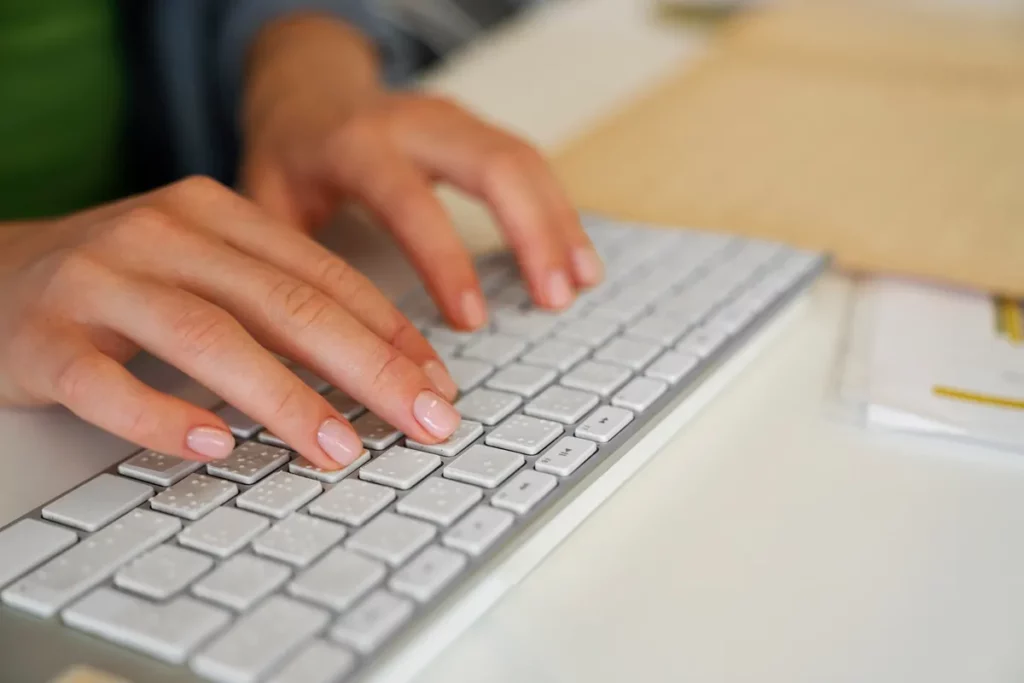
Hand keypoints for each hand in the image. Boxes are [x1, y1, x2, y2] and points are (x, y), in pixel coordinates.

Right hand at [0, 177, 460, 467]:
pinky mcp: (42, 339)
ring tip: (340, 449)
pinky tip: (214, 447)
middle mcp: (162, 236)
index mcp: (215, 215)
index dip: (390, 332)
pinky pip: (107, 384)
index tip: (439, 385)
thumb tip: (377, 368)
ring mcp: (99, 283)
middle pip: (283, 305)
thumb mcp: (206, 270)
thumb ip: (278, 304)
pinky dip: (162, 416)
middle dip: (367, 368)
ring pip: (206, 338)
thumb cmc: (121, 281)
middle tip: (425, 422)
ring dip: (283, 398)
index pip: (323, 275)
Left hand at [240, 15, 602, 329]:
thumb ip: (284, 260)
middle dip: (532, 232)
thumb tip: (305, 341)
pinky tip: (576, 255)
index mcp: (356, 143)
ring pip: (523, 160)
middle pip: (493, 164)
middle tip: (553, 298)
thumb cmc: (290, 152)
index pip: (410, 200)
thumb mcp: (264, 200)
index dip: (444, 261)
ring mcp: (452, 119)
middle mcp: (414, 121)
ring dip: (559, 222)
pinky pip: (530, 163)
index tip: (471, 319)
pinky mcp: (476, 130)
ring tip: (581, 282)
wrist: (307, 89)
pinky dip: (559, 209)